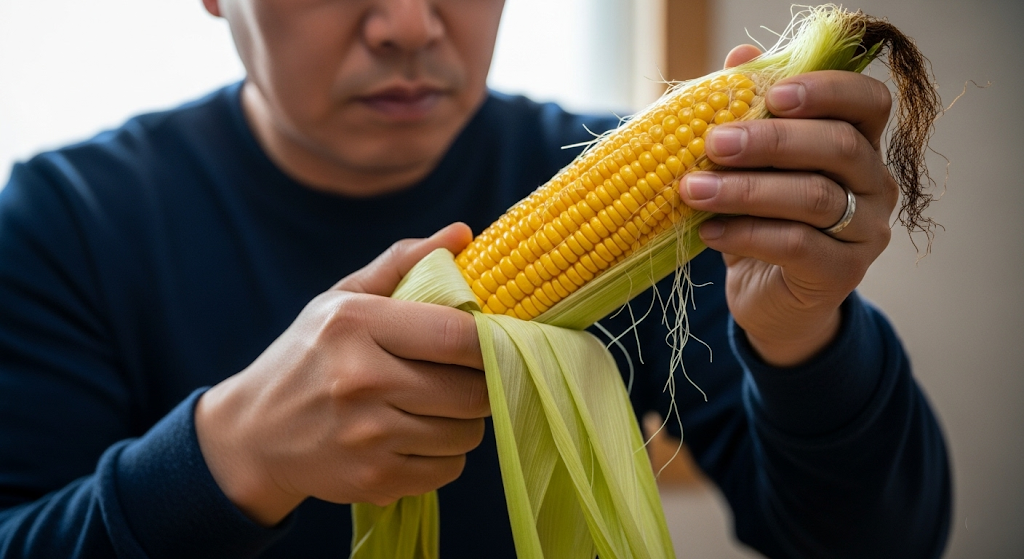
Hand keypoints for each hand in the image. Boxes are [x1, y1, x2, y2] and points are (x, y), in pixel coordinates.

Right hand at [195, 223, 488, 525]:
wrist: (253, 434)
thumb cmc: (310, 355)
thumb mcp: (343, 298)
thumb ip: (404, 261)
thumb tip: (464, 233)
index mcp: (356, 324)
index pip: (456, 335)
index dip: (492, 341)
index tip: (495, 340)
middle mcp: (361, 380)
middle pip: (472, 390)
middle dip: (484, 383)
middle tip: (470, 375)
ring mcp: (367, 436)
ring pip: (467, 433)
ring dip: (466, 420)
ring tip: (439, 405)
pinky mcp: (374, 480)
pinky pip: (449, 469)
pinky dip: (445, 455)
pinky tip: (418, 436)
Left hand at [678, 46, 897, 366]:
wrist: (768, 300)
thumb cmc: (761, 221)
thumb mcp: (751, 168)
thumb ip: (752, 113)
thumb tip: (739, 57)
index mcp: (859, 144)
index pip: (867, 102)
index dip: (826, 91)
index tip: (772, 95)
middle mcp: (874, 184)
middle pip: (838, 146)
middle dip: (770, 141)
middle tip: (713, 143)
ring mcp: (866, 231)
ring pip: (814, 197)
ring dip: (745, 190)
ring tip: (693, 190)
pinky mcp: (842, 273)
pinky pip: (796, 245)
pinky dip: (746, 235)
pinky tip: (708, 232)